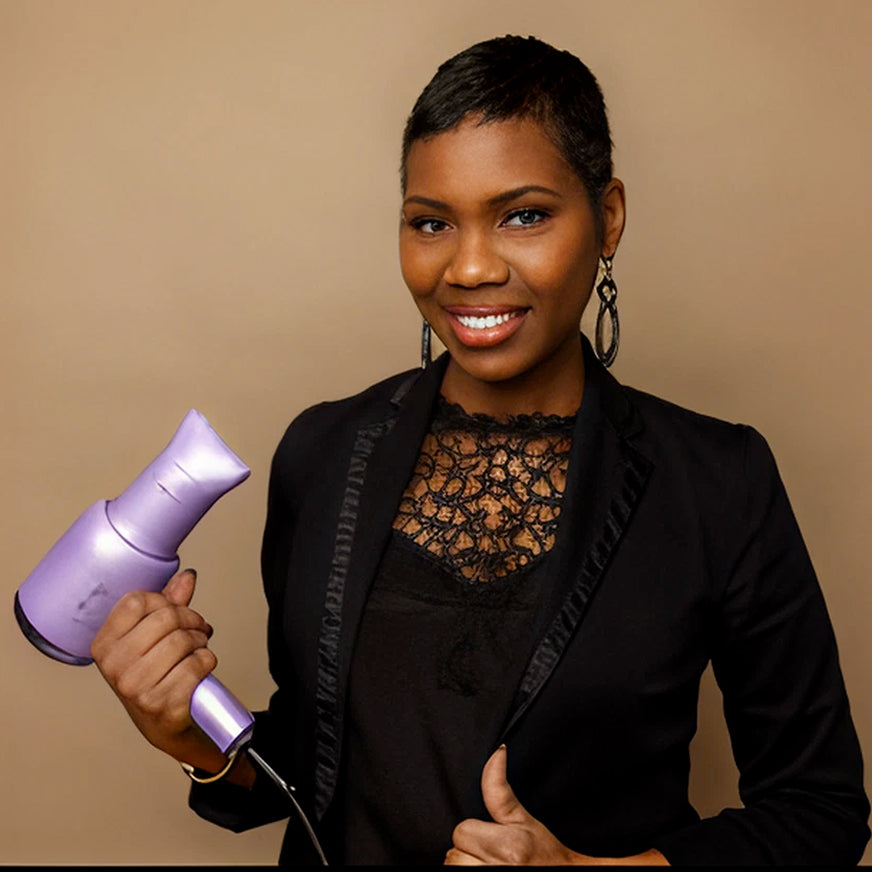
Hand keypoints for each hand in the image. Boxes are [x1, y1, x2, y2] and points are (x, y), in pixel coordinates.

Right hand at [91, 569, 220, 766]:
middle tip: (198, 629)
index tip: (174, 611)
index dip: (165, 601)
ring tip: (199, 648)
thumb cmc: (157, 673)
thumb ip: (168, 604)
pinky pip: (197, 664)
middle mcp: (114, 667)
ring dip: (200, 640)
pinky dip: (208, 660)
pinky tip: (202, 667)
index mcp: (103, 645)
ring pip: (183, 640)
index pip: (137, 600)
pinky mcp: (163, 704)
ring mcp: (137, 688)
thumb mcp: (153, 637)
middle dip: (191, 619)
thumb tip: (187, 576)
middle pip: (166, 618)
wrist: (163, 724)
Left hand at [445, 746, 668, 865]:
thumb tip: (498, 751)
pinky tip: (486, 869)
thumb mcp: (524, 818)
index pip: (462, 831)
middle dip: (469, 852)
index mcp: (510, 846)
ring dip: (468, 865)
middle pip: (454, 854)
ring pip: (455, 867)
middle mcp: (500, 869)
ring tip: (489, 865)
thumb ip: (499, 789)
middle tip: (492, 854)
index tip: (491, 836)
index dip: (475, 831)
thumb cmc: (546, 854)